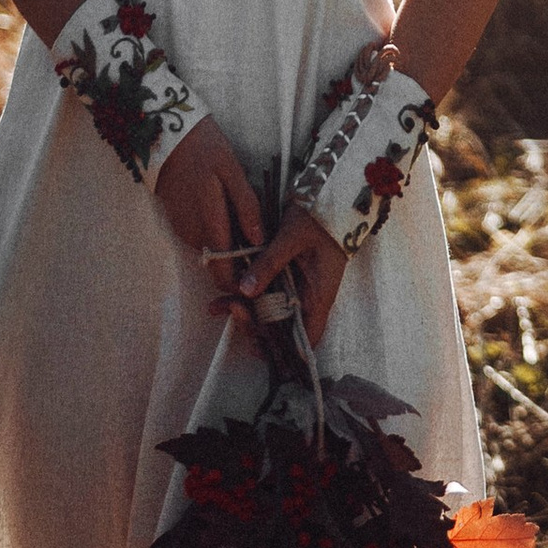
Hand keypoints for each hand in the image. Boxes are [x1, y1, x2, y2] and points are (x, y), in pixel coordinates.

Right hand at [154, 120, 266, 274]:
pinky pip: (205, 237)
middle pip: (221, 265)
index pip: (223, 274)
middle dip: (242, 262)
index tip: (263, 277)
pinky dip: (220, 232)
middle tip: (265, 244)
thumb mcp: (232, 170)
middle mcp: (193, 235)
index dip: (242, 284)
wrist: (167, 137)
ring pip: (214, 251)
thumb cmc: (204, 149)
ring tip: (250, 222)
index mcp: (209, 224)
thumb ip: (246, 206)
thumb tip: (259, 240)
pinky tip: (230, 212)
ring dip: (232, 244)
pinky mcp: (180, 223)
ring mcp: (184, 230)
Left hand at [214, 199, 348, 345]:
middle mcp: (308, 299)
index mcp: (318, 296)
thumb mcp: (292, 238)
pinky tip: (224, 297)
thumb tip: (245, 292)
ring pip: (269, 313)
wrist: (330, 197)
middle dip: (253, 326)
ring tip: (217, 306)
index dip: (284, 351)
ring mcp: (297, 289)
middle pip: (281, 329)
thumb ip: (269, 264)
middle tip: (230, 310)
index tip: (258, 347)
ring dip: (245, 313)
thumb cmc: (319, 218)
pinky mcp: (286, 279)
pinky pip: (266, 296)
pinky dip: (247, 298)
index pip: (307, 340)